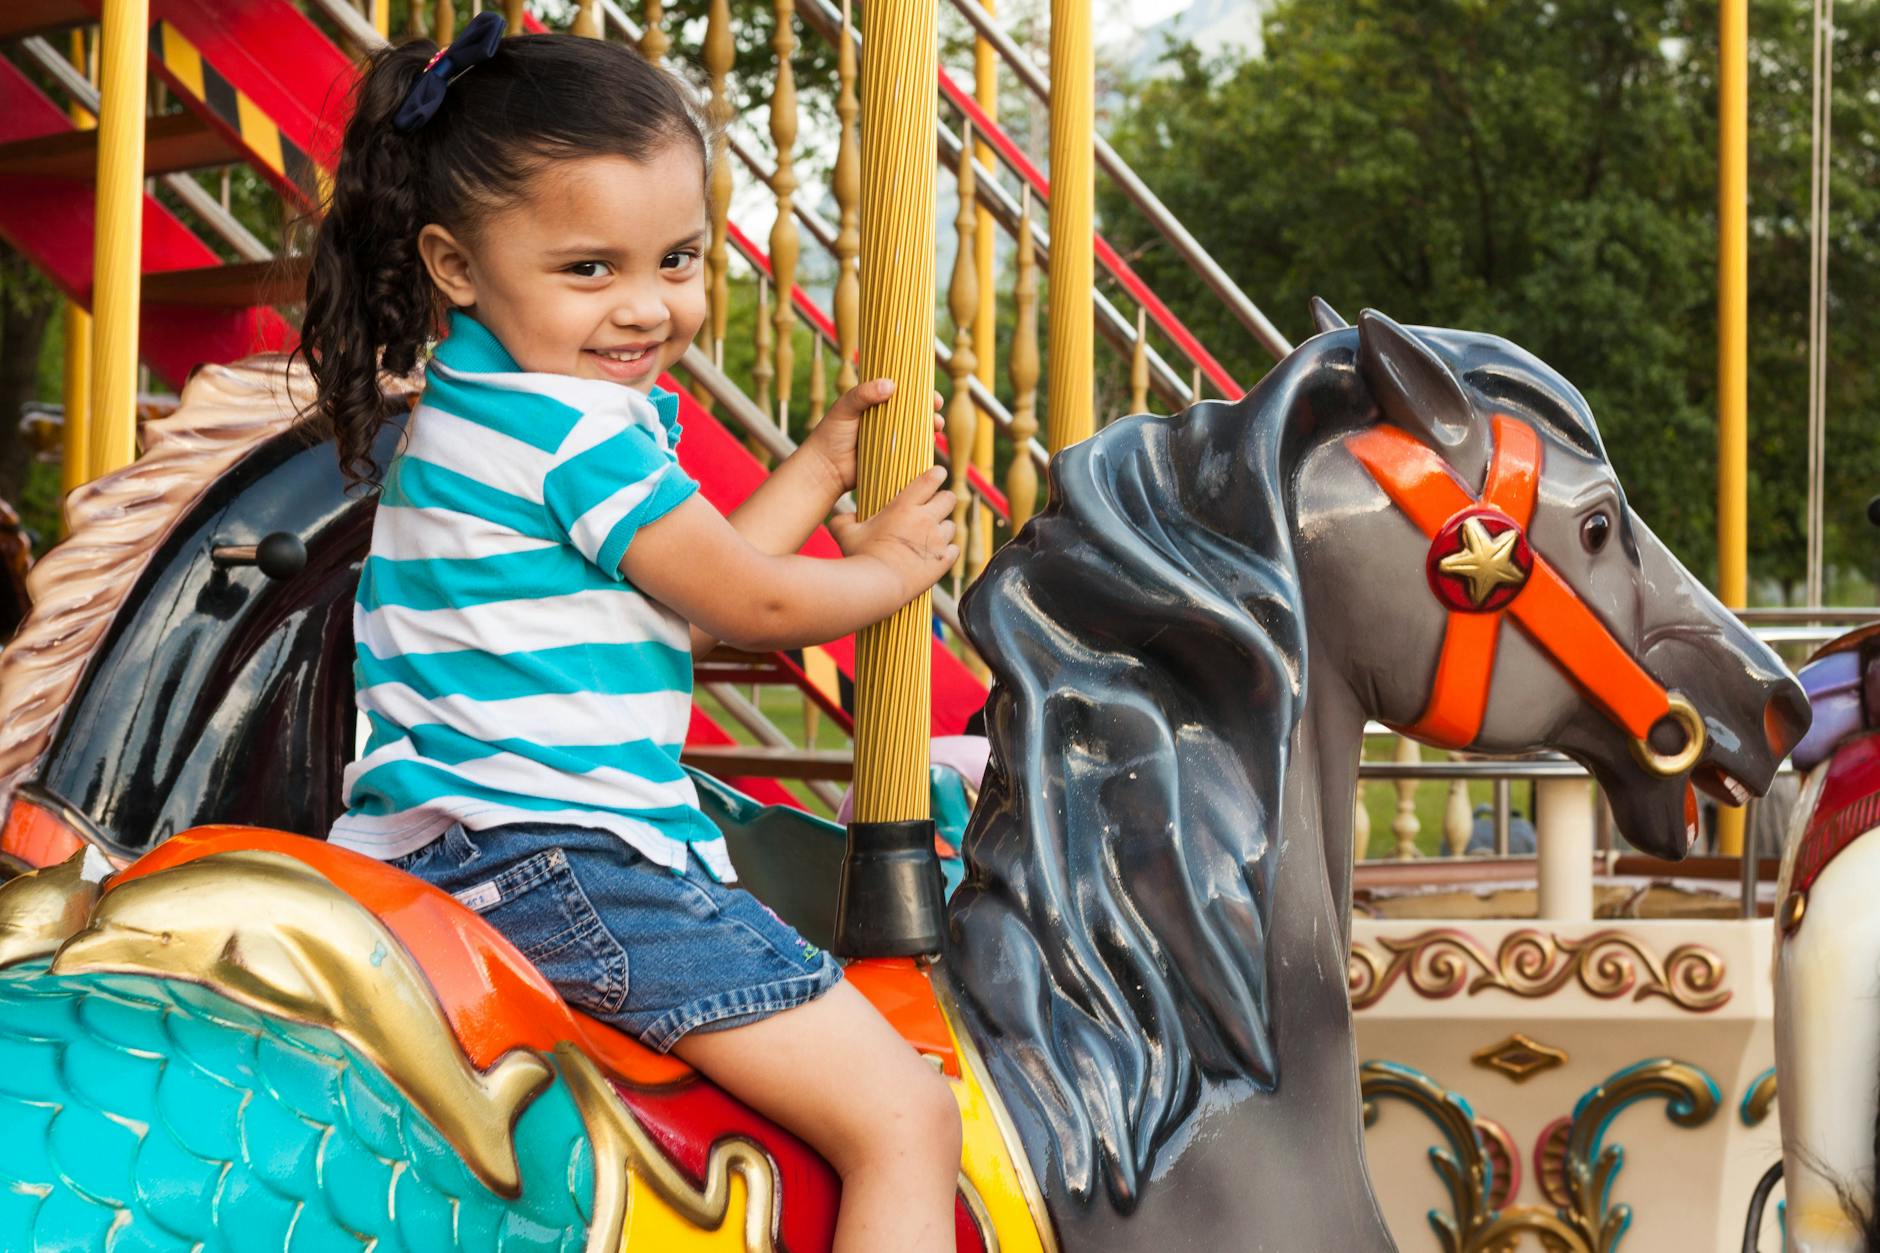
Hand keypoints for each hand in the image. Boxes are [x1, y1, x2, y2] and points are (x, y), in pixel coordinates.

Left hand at [804, 378, 944, 493]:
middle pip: (914, 411)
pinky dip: (924, 448)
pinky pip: (912, 451)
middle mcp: (885, 420)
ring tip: (937, 426)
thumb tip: (890, 385)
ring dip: (931, 427)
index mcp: (874, 404)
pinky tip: (931, 445)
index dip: (916, 389)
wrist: (825, 469)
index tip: (928, 388)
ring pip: (916, 431)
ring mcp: (890, 439)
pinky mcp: (893, 458)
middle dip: (930, 408)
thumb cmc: (830, 435)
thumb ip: (863, 394)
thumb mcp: (844, 408)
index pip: (899, 392)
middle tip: (937, 406)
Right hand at [826, 465, 958, 601]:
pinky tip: (934, 555)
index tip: (937, 474)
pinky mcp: (943, 561)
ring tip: (929, 537)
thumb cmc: (859, 558)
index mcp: (903, 506)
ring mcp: (936, 541)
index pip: (931, 479)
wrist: (876, 587)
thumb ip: (843, 520)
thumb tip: (844, 517)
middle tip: (934, 508)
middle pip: (949, 498)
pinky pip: (954, 549)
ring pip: (951, 525)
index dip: (937, 474)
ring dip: (942, 528)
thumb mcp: (845, 534)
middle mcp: (925, 520)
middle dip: (943, 500)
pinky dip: (947, 551)